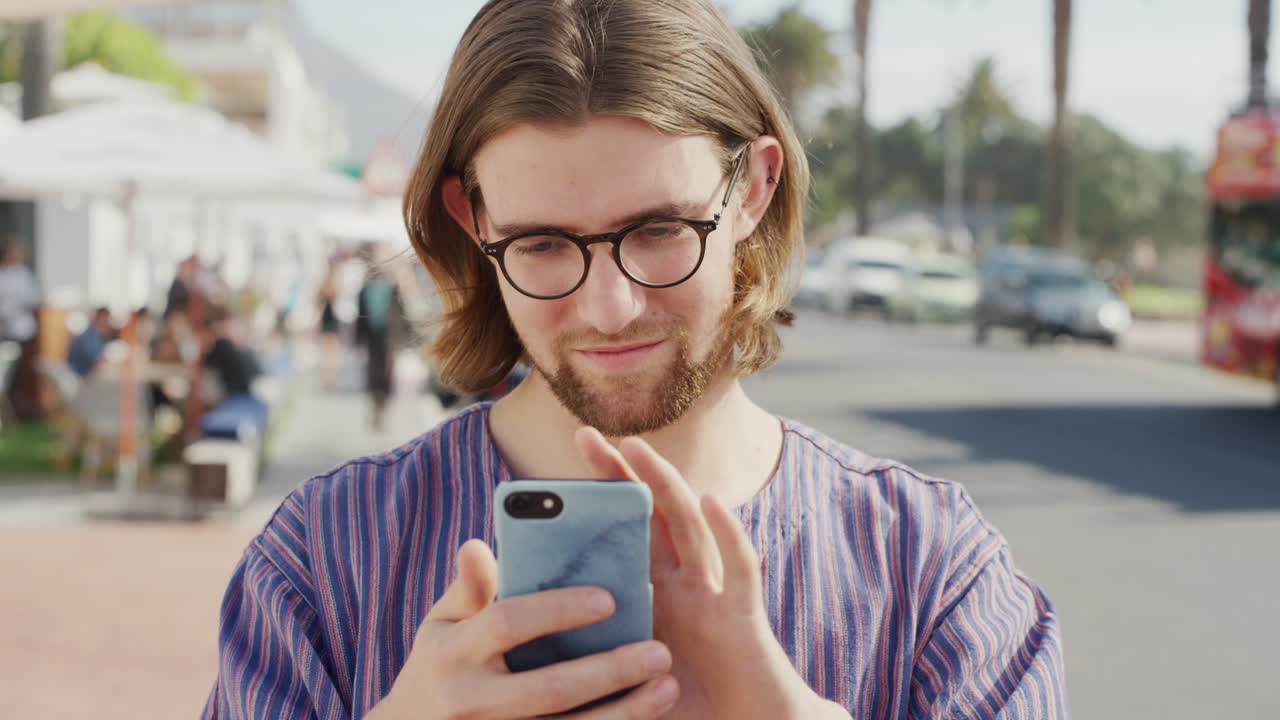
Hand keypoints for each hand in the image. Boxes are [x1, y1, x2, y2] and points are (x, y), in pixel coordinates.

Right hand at [371, 539, 679, 719]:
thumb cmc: (437, 668)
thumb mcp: (440, 627)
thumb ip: (468, 589)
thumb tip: (477, 544)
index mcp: (452, 652)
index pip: (507, 624)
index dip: (556, 610)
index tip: (608, 598)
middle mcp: (470, 701)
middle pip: (549, 688)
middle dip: (609, 670)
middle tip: (660, 650)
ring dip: (624, 713)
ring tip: (668, 687)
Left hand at [575, 428, 849, 719]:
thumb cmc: (681, 715)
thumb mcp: (618, 683)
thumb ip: (581, 657)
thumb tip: (518, 643)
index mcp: (650, 598)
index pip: (618, 536)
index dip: (593, 503)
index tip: (548, 477)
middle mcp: (681, 587)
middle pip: (650, 516)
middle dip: (621, 474)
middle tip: (584, 436)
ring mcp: (714, 597)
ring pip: (690, 526)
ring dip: (665, 484)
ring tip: (635, 447)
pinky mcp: (744, 619)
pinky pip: (740, 570)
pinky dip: (730, 533)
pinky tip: (713, 502)